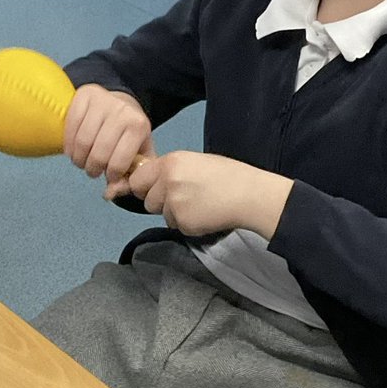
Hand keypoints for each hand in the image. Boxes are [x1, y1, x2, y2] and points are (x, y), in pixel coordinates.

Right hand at [64, 84, 154, 188]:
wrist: (121, 102)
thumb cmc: (129, 133)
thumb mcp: (139, 154)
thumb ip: (130, 178)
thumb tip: (109, 194)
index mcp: (139, 126)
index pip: (119, 163)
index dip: (111, 175)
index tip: (109, 176)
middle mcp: (122, 111)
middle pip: (99, 154)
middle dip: (93, 169)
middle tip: (93, 171)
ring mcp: (102, 101)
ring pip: (82, 142)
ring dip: (79, 159)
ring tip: (83, 162)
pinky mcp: (84, 95)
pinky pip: (70, 127)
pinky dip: (69, 145)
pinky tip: (74, 150)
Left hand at [128, 151, 292, 237]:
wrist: (248, 194)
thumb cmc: (227, 176)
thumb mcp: (195, 162)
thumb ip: (171, 170)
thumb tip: (154, 181)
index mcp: (170, 162)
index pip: (137, 179)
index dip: (145, 186)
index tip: (153, 189)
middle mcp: (168, 182)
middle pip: (146, 200)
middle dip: (159, 202)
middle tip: (182, 198)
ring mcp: (174, 203)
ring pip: (162, 214)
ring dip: (174, 213)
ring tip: (197, 205)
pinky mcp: (183, 222)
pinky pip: (177, 226)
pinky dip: (188, 223)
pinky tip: (204, 214)